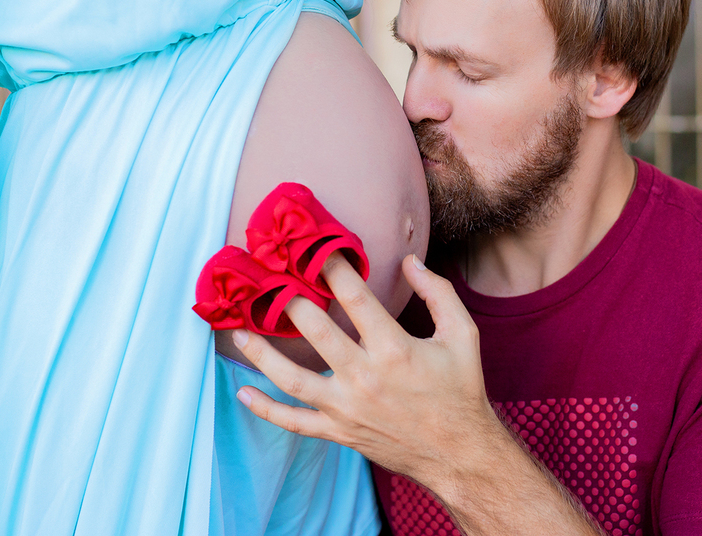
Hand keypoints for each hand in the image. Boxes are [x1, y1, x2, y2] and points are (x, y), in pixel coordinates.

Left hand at [231, 254, 506, 489]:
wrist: (459, 454)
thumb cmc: (461, 390)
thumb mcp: (463, 335)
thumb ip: (438, 293)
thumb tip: (409, 262)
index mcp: (395, 349)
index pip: (355, 298)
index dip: (332, 267)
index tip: (314, 247)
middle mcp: (365, 377)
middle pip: (315, 332)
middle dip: (289, 301)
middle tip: (268, 277)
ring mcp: (347, 408)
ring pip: (292, 379)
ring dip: (262, 353)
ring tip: (238, 330)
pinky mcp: (339, 432)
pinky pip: (294, 422)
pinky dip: (266, 409)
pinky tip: (243, 393)